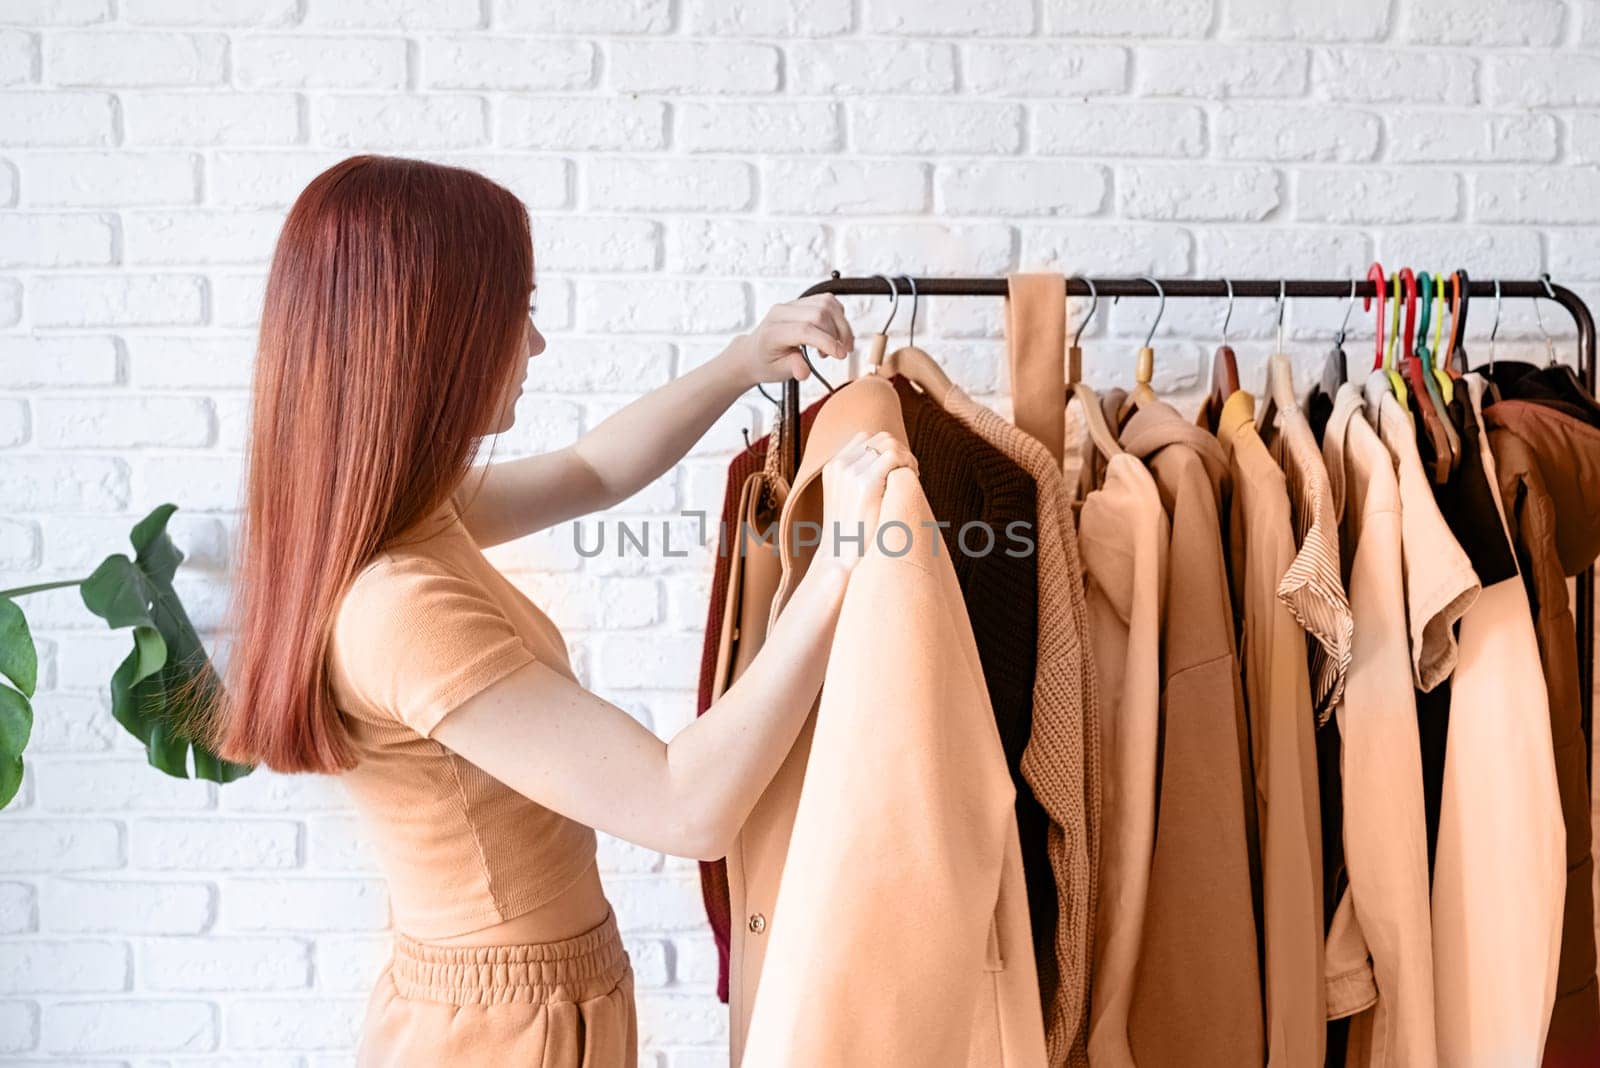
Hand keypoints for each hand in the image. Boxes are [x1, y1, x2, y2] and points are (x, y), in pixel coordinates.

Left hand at [731, 294, 855, 386]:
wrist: (754, 353)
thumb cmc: (766, 362)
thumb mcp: (778, 372)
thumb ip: (793, 368)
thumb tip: (804, 371)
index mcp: (773, 332)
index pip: (805, 330)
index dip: (827, 342)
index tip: (840, 355)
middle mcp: (781, 313)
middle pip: (819, 313)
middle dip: (837, 334)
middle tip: (840, 353)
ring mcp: (791, 304)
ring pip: (826, 303)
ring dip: (840, 324)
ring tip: (839, 344)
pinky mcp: (801, 302)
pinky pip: (826, 301)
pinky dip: (837, 316)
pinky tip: (835, 332)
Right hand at [815, 430, 917, 573]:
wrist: (842, 557)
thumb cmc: (852, 530)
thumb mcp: (848, 495)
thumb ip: (860, 473)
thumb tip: (887, 455)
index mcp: (832, 466)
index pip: (865, 438)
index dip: (885, 448)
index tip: (897, 467)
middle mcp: (839, 465)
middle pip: (879, 438)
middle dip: (898, 450)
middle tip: (908, 471)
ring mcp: (850, 473)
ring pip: (889, 444)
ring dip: (905, 456)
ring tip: (910, 476)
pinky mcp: (865, 484)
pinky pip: (894, 457)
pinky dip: (907, 463)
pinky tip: (911, 479)